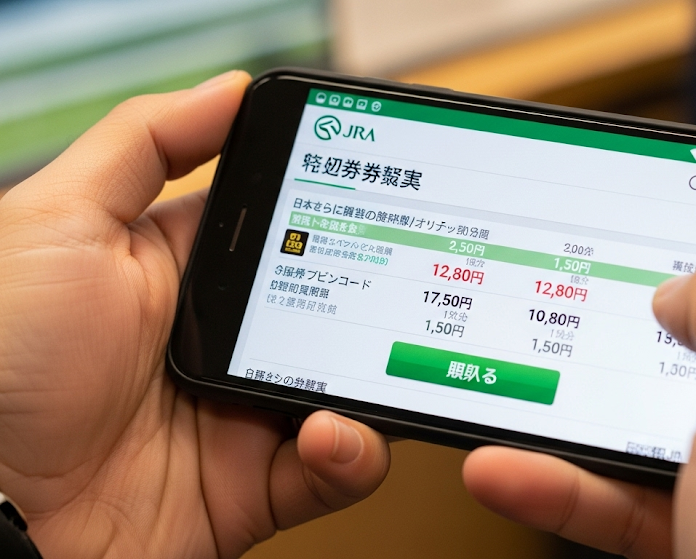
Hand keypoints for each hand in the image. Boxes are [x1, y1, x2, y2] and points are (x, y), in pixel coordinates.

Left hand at [0, 72, 389, 558]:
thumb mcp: (58, 222)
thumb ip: (145, 143)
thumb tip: (231, 91)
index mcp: (183, 272)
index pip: (284, 226)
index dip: (337, 206)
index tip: (385, 186)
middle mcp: (222, 339)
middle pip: (334, 307)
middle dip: (380, 294)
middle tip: (412, 279)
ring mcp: (243, 414)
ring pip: (351, 388)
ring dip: (380, 379)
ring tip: (377, 367)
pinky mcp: (256, 486)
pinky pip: (334, 470)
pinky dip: (352, 454)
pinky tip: (329, 433)